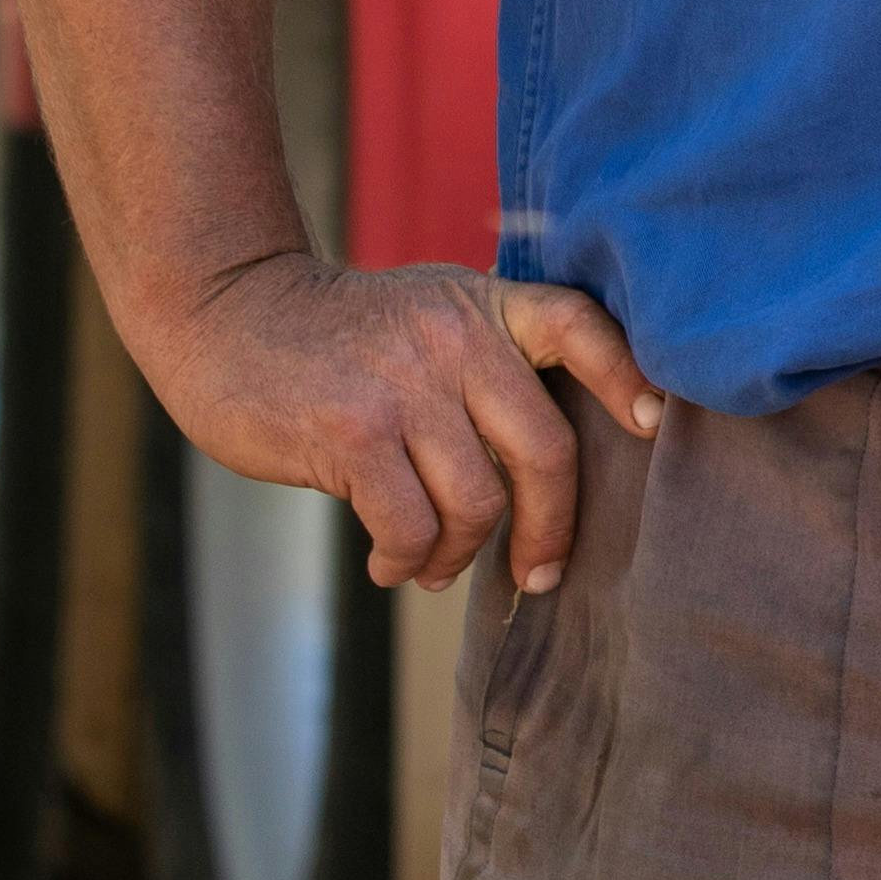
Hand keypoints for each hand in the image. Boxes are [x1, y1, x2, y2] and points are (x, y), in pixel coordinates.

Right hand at [141, 255, 665, 594]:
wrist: (228, 313)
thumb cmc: (341, 335)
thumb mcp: (431, 312)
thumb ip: (490, 361)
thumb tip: (548, 472)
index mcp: (487, 306)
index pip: (583, 326)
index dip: (629, 376)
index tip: (651, 425)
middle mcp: (457, 340)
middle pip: (545, 448)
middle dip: (552, 528)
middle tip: (539, 573)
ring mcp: (405, 386)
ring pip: (478, 502)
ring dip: (462, 555)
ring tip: (432, 567)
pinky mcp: (352, 433)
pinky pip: (410, 525)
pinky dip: (407, 560)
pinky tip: (391, 564)